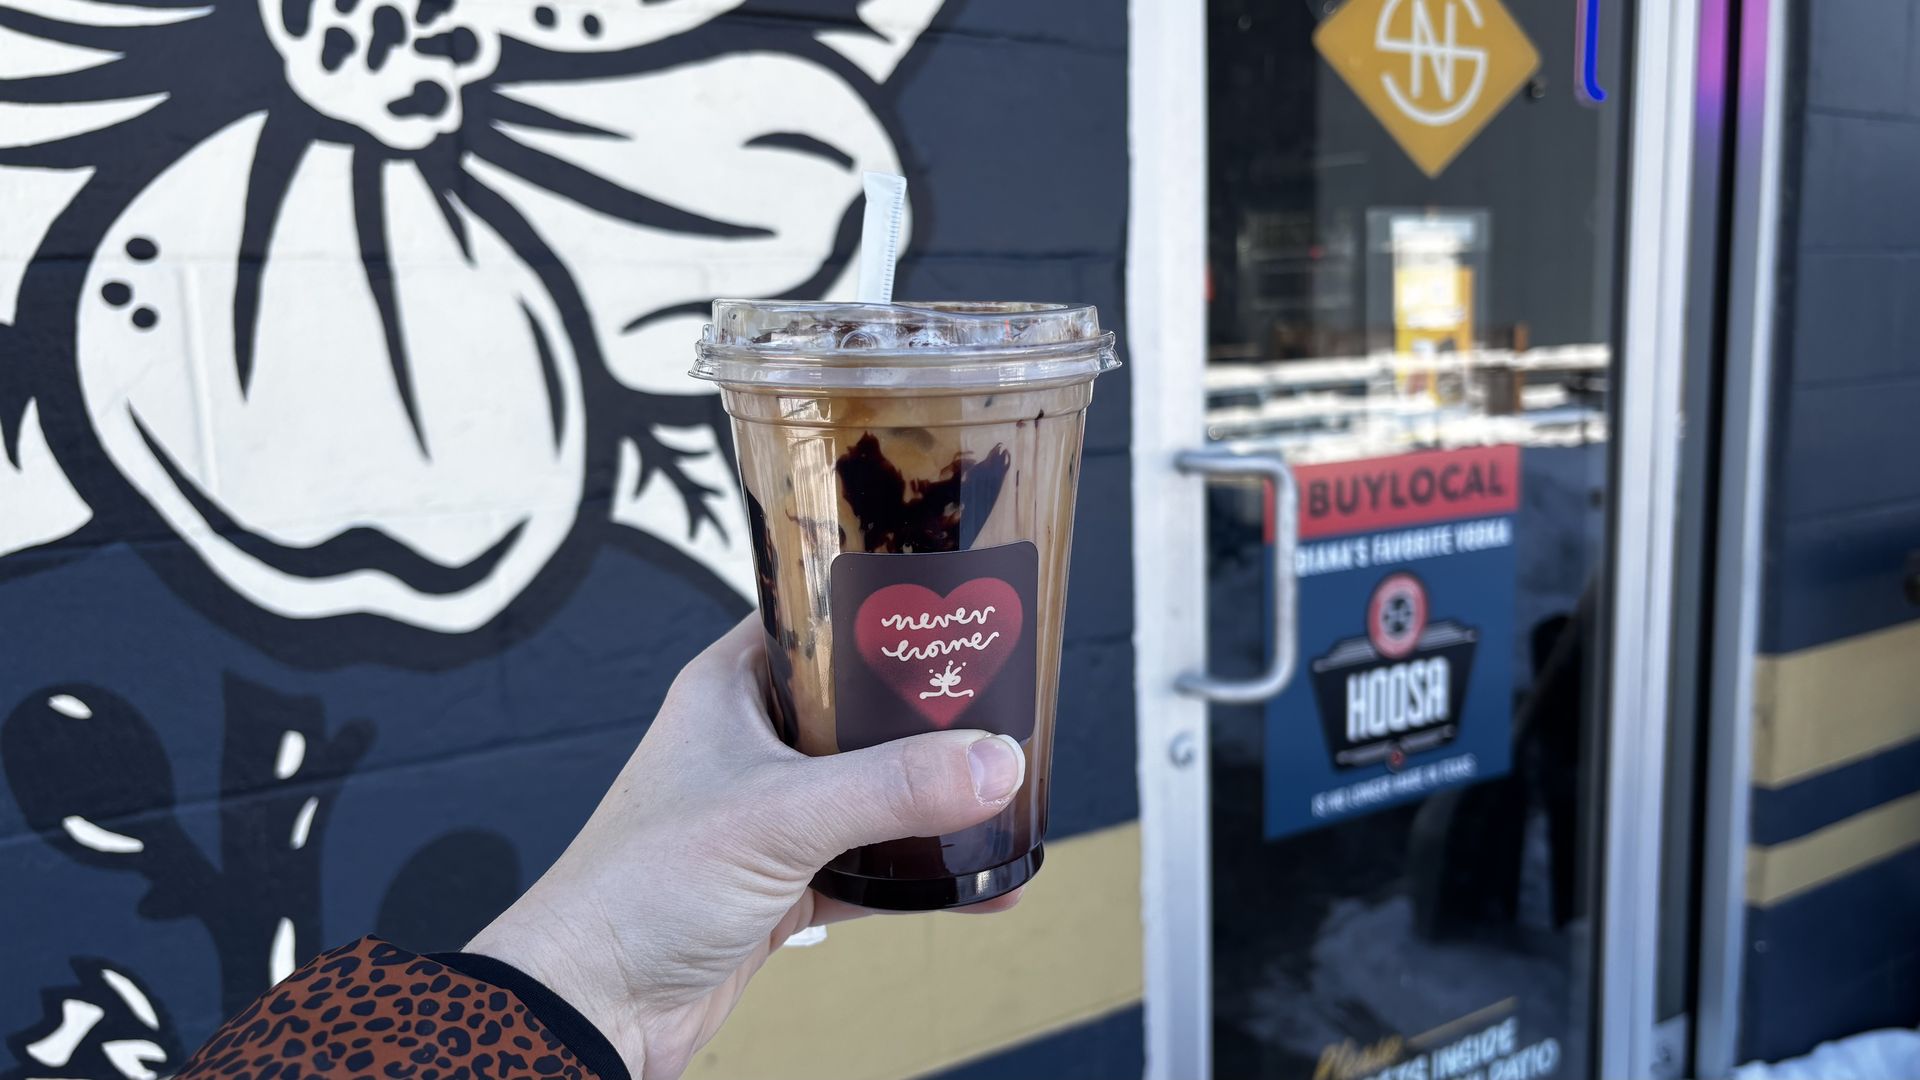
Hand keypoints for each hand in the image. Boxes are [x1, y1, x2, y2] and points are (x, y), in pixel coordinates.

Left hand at [464, 618, 1027, 1079]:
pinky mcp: (781, 885)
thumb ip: (893, 787)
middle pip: (857, 710)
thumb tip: (996, 762)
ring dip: (932, 802)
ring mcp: (767, 818)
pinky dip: (922, 878)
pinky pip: (871, 868)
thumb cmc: (641, 887)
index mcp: (729, 689)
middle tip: (1006, 705)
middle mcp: (748, 745)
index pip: (814, 622)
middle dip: (929, 716)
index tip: (957, 610)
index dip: (880, 612)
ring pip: (870, 792)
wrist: (591, 1008)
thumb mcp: (779, 816)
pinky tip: (983, 887)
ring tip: (1008, 795)